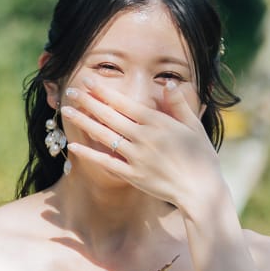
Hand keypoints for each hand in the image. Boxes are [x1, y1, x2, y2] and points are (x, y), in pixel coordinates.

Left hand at [58, 82, 226, 217]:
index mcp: (157, 123)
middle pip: (110, 116)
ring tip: (67, 110)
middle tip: (71, 90)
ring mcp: (136, 157)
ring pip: (104, 136)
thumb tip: (168, 83)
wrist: (201, 190)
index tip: (88, 80)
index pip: (124, 103)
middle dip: (88, 101)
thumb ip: (178, 104)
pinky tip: (74, 146)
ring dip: (84, 122)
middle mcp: (143, 138)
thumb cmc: (201, 157)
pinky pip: (107, 162)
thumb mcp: (194, 126)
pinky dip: (90, 154)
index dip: (104, 91)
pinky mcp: (133, 176)